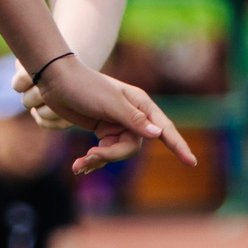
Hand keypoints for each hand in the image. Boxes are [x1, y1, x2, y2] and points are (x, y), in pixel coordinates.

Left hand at [26, 56, 196, 174]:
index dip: (179, 146)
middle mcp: (132, 115)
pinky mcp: (102, 130)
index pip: (164, 129)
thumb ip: (134, 120)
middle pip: (133, 147)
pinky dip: (93, 160)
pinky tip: (79, 166)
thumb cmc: (85, 86)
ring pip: (117, 152)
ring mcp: (117, 124)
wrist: (56, 81)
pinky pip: (105, 152)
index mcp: (141, 104)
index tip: (191, 162)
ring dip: (98, 160)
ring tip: (79, 163)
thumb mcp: (110, 103)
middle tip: (90, 156)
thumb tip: (159, 134)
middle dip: (111, 155)